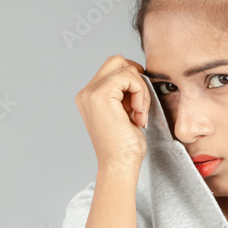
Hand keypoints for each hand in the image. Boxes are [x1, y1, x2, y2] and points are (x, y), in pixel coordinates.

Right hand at [74, 55, 149, 176]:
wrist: (119, 166)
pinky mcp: (101, 95)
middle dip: (136, 78)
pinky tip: (139, 114)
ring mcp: (91, 93)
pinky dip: (141, 93)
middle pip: (117, 61)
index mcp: (90, 97)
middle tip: (141, 104)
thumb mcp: (125, 114)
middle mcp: (86, 92)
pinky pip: (129, 77)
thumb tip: (138, 74)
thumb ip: (125, 94)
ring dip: (141, 90)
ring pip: (125, 68)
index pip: (114, 70)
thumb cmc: (124, 148)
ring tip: (140, 114)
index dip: (133, 82)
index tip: (139, 108)